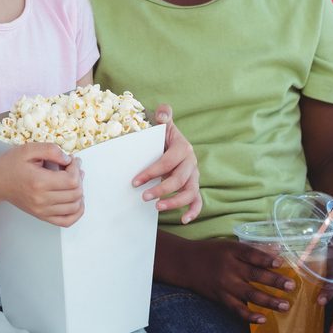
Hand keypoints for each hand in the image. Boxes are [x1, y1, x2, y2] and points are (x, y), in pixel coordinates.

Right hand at [0, 143, 83, 225]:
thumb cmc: (11, 165)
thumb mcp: (29, 149)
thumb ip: (51, 150)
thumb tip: (68, 159)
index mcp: (39, 182)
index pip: (71, 180)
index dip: (76, 168)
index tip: (71, 160)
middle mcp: (41, 200)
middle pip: (75, 193)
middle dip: (79, 177)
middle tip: (73, 167)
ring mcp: (42, 210)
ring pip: (74, 207)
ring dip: (80, 192)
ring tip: (74, 180)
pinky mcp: (42, 216)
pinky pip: (67, 221)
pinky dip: (76, 212)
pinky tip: (76, 200)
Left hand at [132, 105, 200, 222]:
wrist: (173, 142)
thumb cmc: (164, 135)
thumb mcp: (163, 124)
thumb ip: (163, 115)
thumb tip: (162, 112)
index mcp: (184, 148)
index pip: (167, 162)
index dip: (152, 172)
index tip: (135, 181)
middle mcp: (191, 163)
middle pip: (179, 180)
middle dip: (161, 189)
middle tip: (144, 196)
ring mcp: (194, 176)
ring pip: (190, 192)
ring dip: (174, 201)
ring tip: (158, 207)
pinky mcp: (193, 185)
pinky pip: (197, 200)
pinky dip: (193, 211)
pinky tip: (183, 220)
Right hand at [179, 239, 295, 322]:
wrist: (185, 263)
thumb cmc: (211, 252)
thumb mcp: (228, 246)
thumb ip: (249, 252)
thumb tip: (276, 255)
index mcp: (231, 251)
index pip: (251, 254)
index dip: (266, 259)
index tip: (281, 263)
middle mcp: (229, 267)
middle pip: (255, 275)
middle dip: (275, 281)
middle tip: (291, 286)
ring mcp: (225, 284)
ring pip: (250, 294)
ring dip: (269, 301)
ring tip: (285, 305)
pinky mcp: (220, 297)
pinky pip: (236, 309)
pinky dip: (249, 315)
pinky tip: (263, 319)